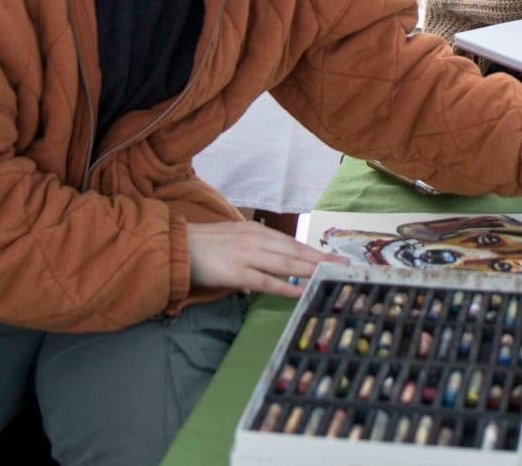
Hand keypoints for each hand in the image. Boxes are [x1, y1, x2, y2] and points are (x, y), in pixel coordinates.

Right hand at [186, 220, 344, 299]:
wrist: (177, 246)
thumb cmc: (203, 246)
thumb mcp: (233, 240)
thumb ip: (253, 250)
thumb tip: (270, 267)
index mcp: (256, 230)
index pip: (291, 243)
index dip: (313, 251)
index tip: (332, 257)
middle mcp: (256, 239)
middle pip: (296, 251)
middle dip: (321, 259)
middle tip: (344, 266)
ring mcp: (248, 255)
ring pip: (287, 264)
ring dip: (311, 270)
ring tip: (331, 276)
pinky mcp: (238, 272)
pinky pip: (267, 281)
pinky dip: (286, 286)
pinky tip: (301, 291)